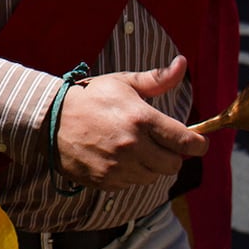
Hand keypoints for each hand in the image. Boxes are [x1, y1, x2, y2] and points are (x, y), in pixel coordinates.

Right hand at [53, 56, 208, 189]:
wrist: (50, 119)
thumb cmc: (91, 98)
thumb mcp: (123, 83)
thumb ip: (157, 79)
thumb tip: (182, 63)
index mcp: (141, 119)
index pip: (186, 142)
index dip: (198, 144)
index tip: (197, 142)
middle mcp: (133, 146)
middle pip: (173, 164)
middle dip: (171, 154)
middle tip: (159, 143)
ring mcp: (119, 166)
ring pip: (153, 176)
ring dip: (150, 166)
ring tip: (134, 149)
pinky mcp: (106, 181)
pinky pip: (132, 184)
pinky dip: (130, 174)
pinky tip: (117, 158)